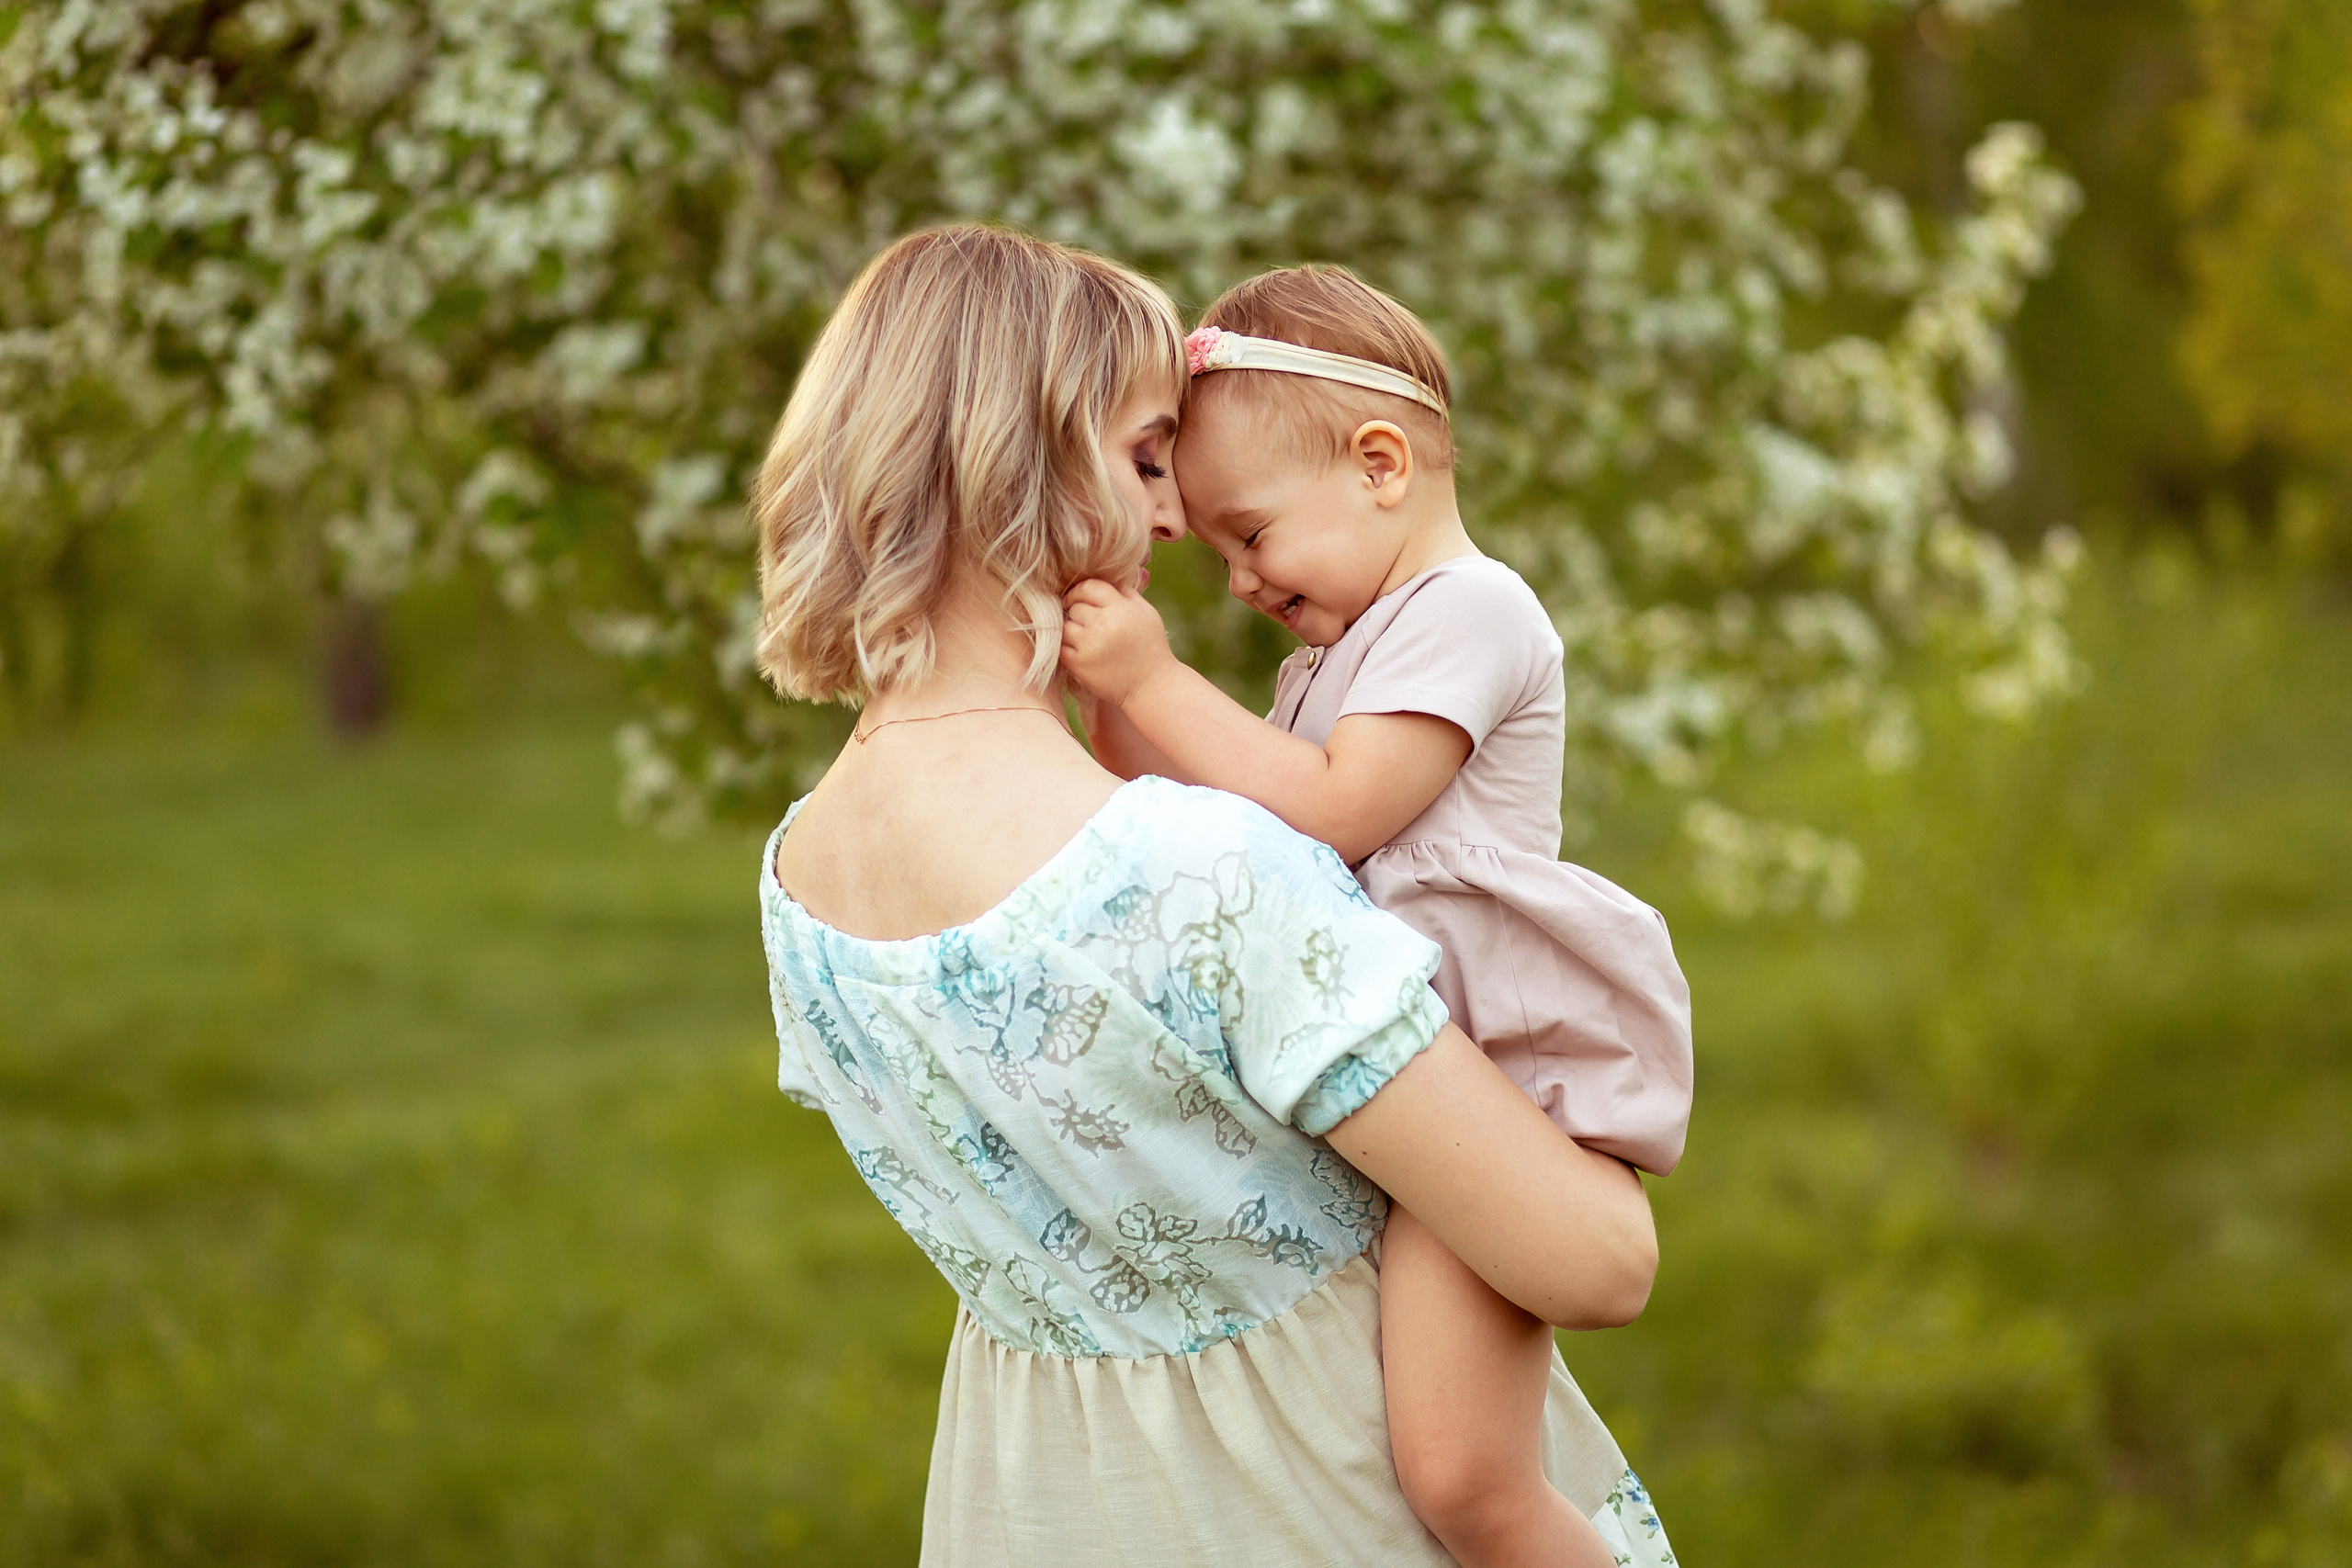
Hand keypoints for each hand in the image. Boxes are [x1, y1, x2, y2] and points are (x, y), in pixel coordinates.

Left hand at [1061, 578, 1177, 706]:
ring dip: (1073, 630)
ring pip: (1065, 626)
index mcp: (1121, 609)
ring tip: (1086, 637)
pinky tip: (1082, 650)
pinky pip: (1061, 647)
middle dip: (1078, 611)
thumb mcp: (1146, 613)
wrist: (1151, 686)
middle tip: (1088, 622)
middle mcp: (1103, 625)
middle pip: (1075, 607)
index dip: (1081, 590)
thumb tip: (1108, 577)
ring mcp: (1088, 645)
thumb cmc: (1150, 647)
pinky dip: (1068, 647)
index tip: (1079, 598)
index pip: (1089, 587)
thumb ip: (1127, 593)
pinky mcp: (1079, 665)